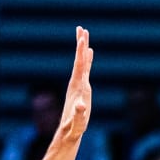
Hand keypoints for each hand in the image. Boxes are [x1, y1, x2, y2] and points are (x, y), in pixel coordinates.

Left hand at [54, 27, 92, 143]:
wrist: (69, 131)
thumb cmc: (75, 127)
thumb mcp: (78, 122)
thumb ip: (79, 114)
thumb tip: (81, 106)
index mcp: (78, 87)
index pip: (80, 66)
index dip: (81, 52)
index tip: (82, 38)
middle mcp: (77, 83)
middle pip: (80, 60)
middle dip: (81, 44)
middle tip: (81, 28)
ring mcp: (79, 84)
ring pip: (82, 62)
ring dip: (83, 49)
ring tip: (84, 34)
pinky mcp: (82, 88)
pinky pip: (86, 69)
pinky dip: (88, 59)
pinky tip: (90, 52)